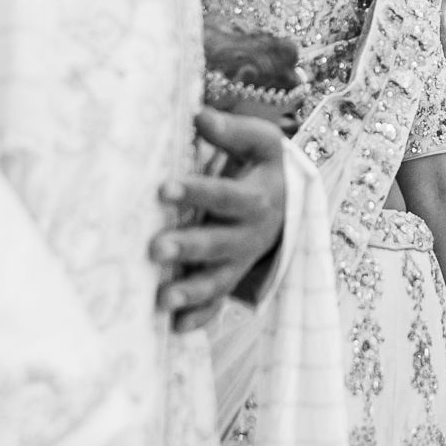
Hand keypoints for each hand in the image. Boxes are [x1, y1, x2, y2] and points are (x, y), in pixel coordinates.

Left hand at [153, 108, 287, 329]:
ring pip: (217, 281)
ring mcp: (240, 262)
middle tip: (154, 249)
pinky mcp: (230, 280)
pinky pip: (217, 304)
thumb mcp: (262, 143)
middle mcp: (249, 235)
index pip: (225, 195)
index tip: (163, 189)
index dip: (196, 192)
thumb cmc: (265, 167)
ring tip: (161, 300)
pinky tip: (174, 329)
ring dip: (191, 291)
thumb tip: (198, 116)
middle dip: (188, 248)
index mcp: (256, 199)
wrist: (290, 204)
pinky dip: (199, 318)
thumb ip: (232, 131)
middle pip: (218, 244)